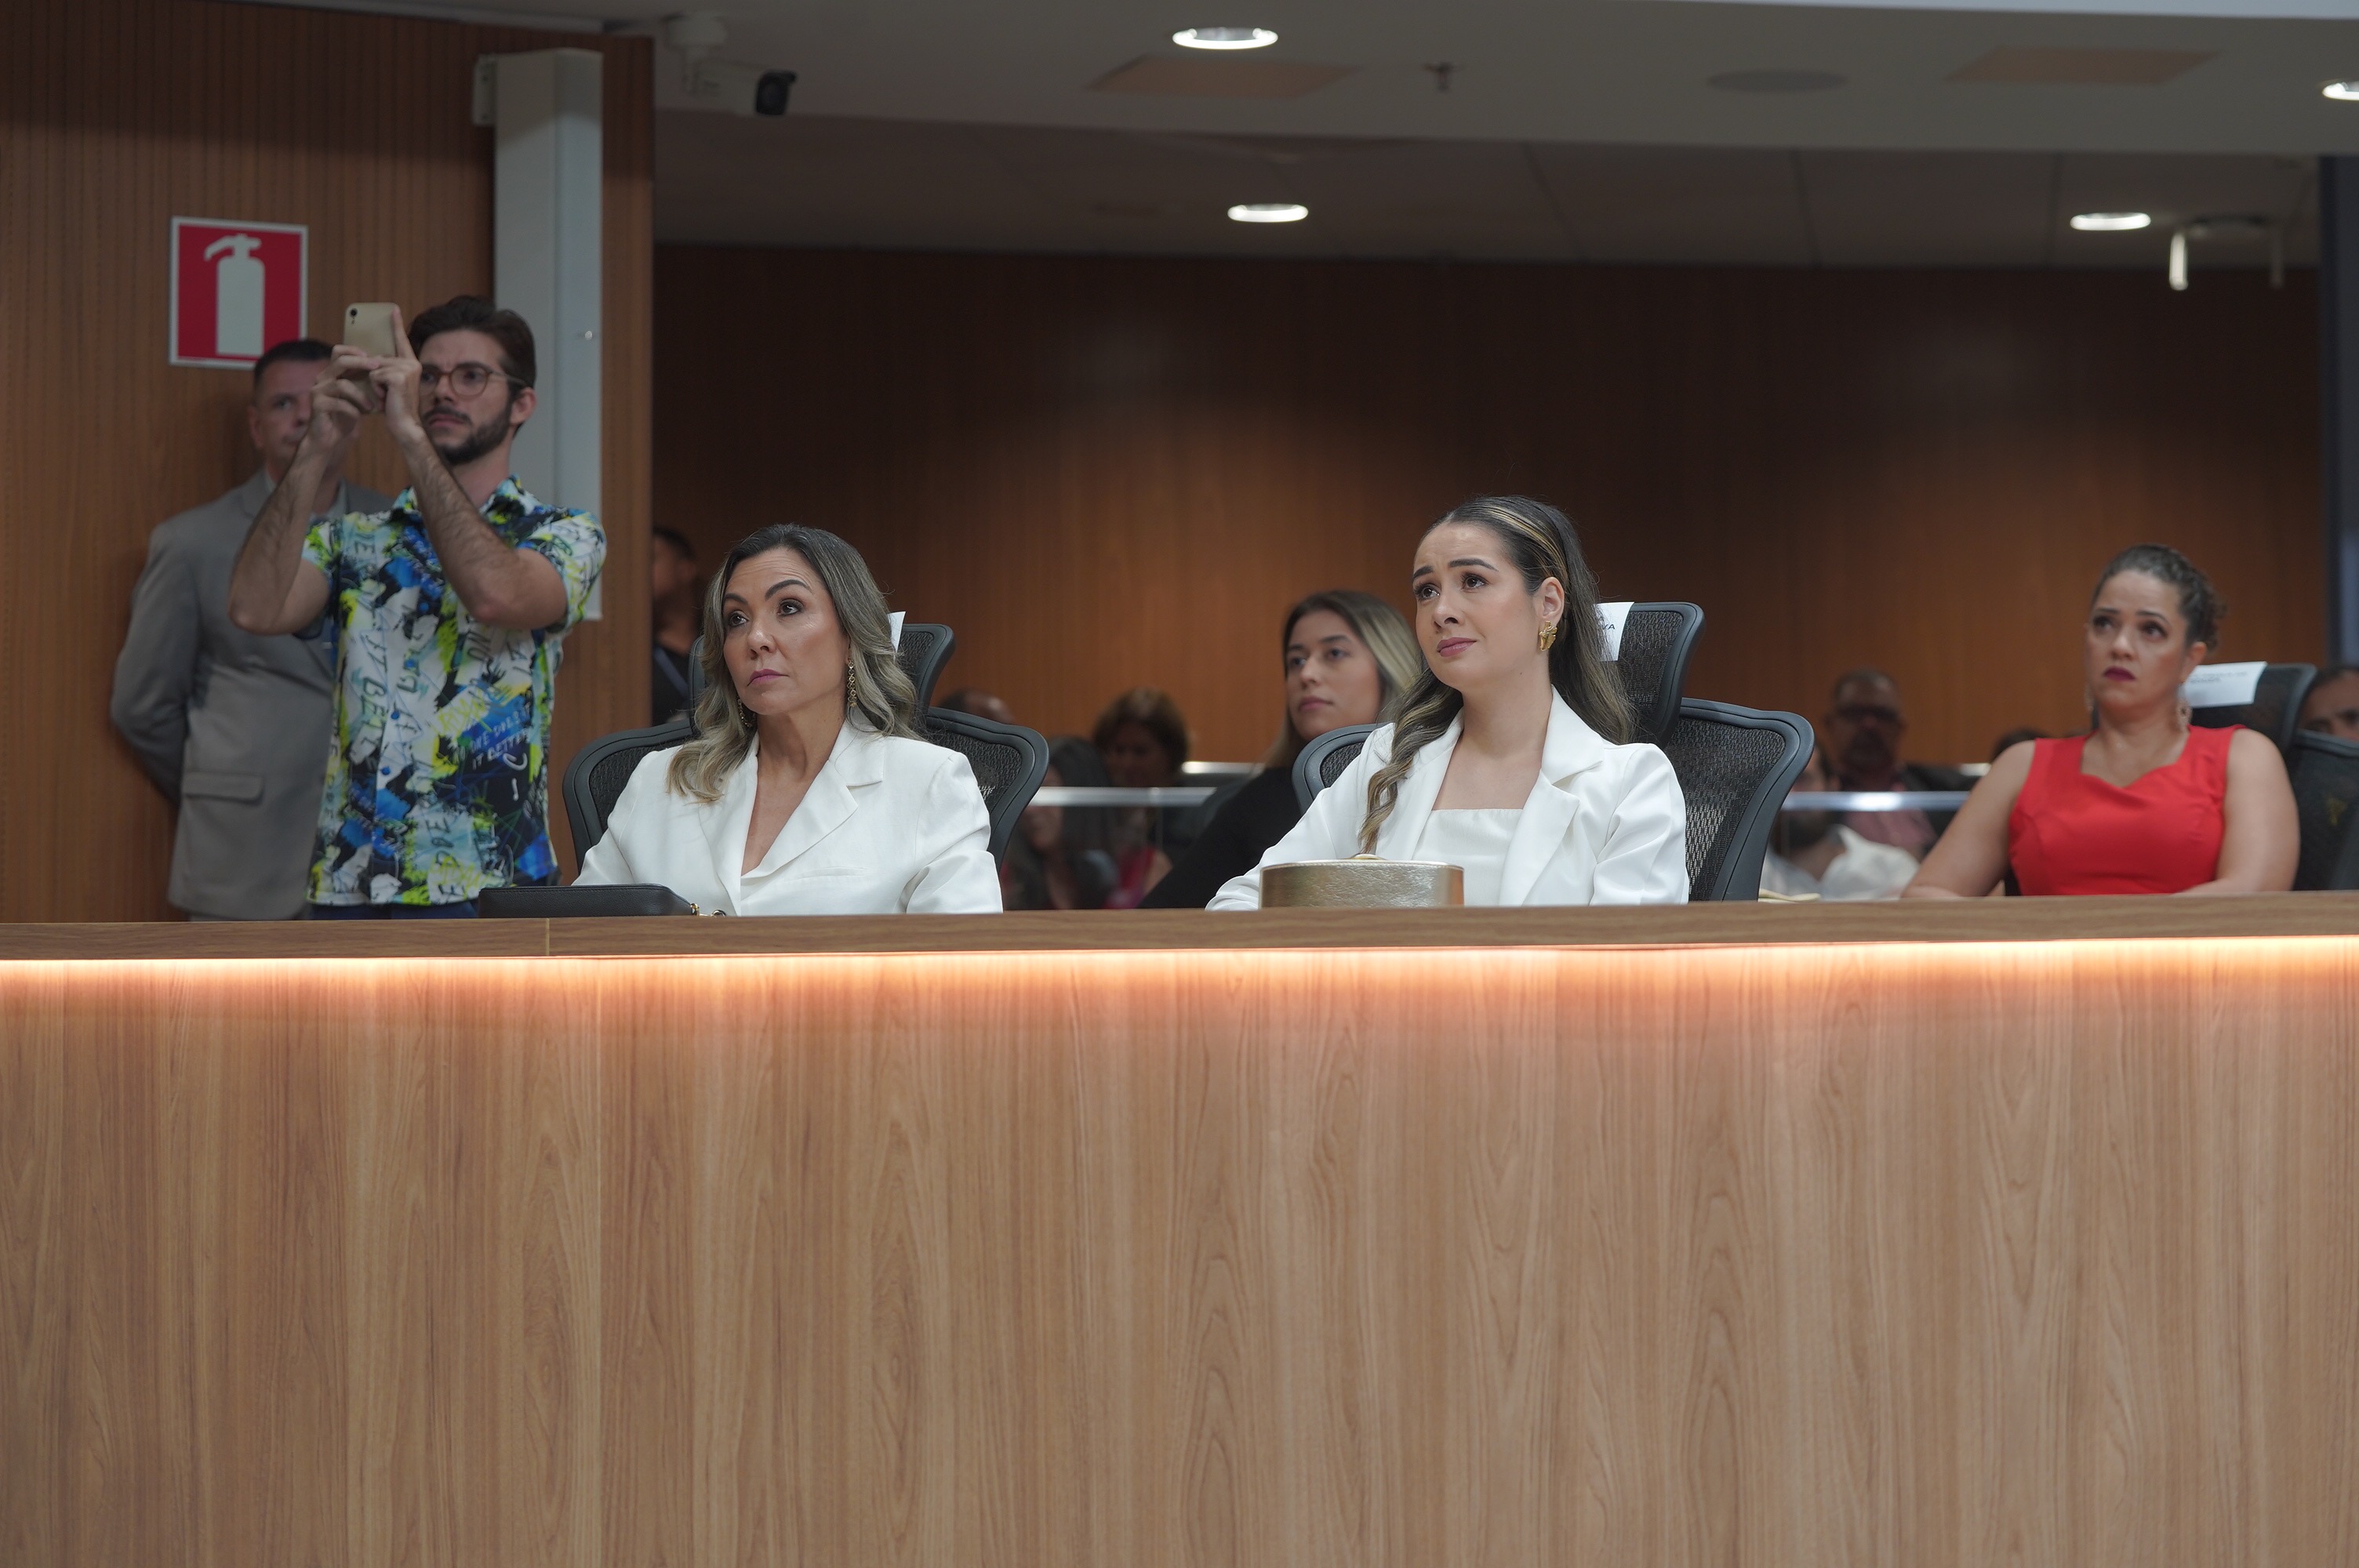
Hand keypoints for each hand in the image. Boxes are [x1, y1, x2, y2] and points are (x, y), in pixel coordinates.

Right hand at [298, 352, 377, 461]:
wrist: (329, 438)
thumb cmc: (346, 416)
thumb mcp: (357, 397)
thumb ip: (364, 383)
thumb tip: (386, 371)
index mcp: (331, 373)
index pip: (338, 352)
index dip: (354, 350)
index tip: (373, 357)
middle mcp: (322, 378)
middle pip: (340, 361)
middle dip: (360, 363)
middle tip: (377, 368)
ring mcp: (318, 391)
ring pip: (342, 384)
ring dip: (361, 395)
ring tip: (372, 407)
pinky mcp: (317, 405)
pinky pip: (338, 403)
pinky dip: (352, 409)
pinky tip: (360, 416)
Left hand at [370, 305, 426, 445]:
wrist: (405, 426)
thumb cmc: (396, 408)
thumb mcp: (391, 384)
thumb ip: (386, 369)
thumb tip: (371, 358)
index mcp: (412, 364)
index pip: (401, 340)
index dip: (396, 324)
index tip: (392, 309)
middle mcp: (412, 363)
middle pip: (379, 358)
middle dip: (376, 376)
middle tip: (388, 394)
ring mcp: (406, 369)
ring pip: (375, 366)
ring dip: (375, 383)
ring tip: (387, 396)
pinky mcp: (398, 376)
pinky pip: (374, 374)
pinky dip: (375, 388)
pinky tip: (386, 398)